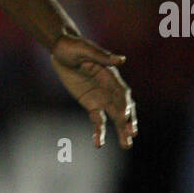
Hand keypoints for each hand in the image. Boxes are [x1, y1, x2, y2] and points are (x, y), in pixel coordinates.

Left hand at [50, 33, 137, 149]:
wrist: (62, 50)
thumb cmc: (74, 46)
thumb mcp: (85, 49)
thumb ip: (102, 56)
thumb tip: (121, 60)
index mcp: (111, 75)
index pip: (122, 92)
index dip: (124, 104)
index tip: (125, 116)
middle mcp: (110, 88)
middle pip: (122, 107)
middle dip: (127, 122)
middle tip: (132, 136)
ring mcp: (101, 97)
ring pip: (114, 117)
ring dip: (120, 130)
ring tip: (126, 145)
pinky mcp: (91, 104)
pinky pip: (98, 119)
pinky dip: (99, 131)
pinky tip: (99, 144)